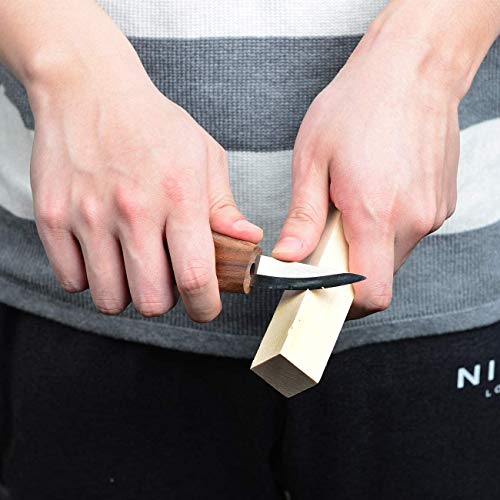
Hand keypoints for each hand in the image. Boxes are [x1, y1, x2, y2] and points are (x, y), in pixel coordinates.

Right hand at [28, 47, 261, 320]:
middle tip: (165, 282)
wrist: (89, 88)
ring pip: (109, 298)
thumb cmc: (152, 123)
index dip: (205, 307)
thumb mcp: (204, 156)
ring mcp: (88, 215)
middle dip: (165, 302)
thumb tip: (248, 241)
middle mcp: (133, 210)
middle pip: (151, 300)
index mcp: (178, 196)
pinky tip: (102, 255)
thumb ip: (225, 207)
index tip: (205, 307)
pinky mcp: (53, 217)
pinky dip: (89, 279)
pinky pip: (72, 280)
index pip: (195, 277)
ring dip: (126, 293)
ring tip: (132, 266)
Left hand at [272, 13, 462, 318]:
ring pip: (394, 254)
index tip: (324, 289)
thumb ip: (302, 217)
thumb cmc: (360, 104)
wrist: (413, 68)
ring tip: (353, 201)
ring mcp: (432, 212)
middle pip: (380, 276)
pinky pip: (409, 231)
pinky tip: (375, 191)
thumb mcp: (313, 159)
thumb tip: (290, 257)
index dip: (346, 302)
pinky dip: (388, 224)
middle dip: (351, 265)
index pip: (371, 295)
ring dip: (369, 242)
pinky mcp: (441, 203)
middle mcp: (412, 219)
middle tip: (330, 231)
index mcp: (376, 214)